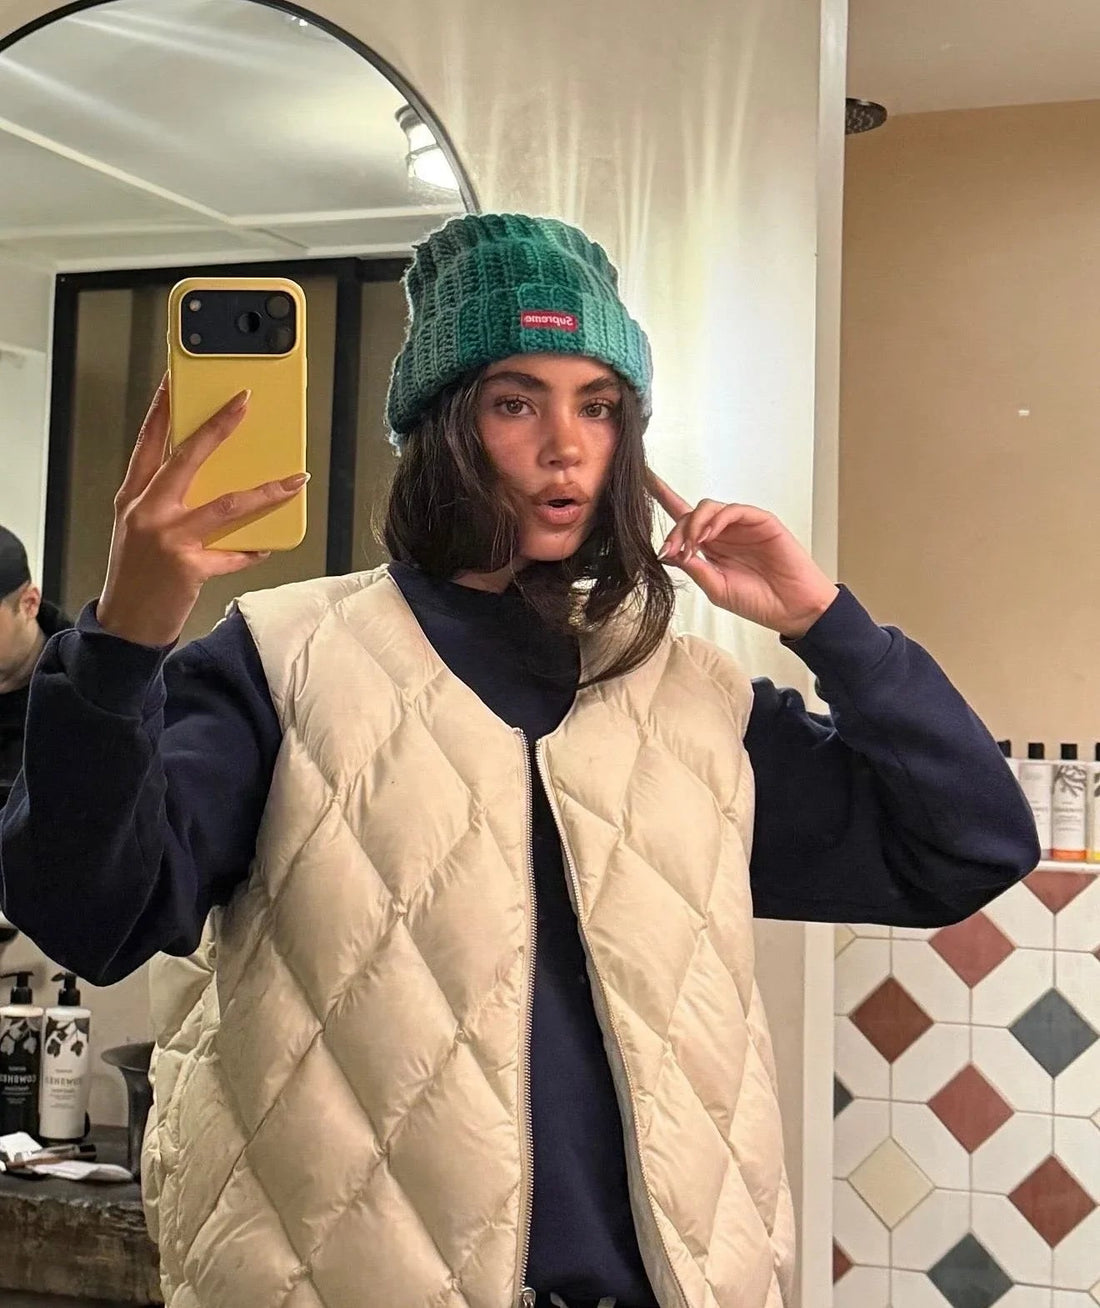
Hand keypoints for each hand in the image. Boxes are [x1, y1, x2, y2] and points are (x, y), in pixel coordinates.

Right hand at [97, 377, 307, 647]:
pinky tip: (266, 546)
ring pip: (226, 505)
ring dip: (266, 492)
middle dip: (218, 427)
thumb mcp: (139, 528)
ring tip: (293, 481)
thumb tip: (211, 479)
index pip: (148, 442)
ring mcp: (168, 538)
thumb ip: (166, 500)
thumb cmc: (135, 575)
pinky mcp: (189, 567)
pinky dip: (252, 550)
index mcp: (133, 496)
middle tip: (243, 403)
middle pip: (187, 457)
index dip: (162, 408)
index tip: (176, 379)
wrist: (124, 626)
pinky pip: (233, 553)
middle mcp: (148, 511)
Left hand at [648, 471, 838, 638]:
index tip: (643, 480)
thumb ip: (694, 568)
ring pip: (708, 508)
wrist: (792, 609)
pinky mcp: (760, 521)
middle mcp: (723, 533)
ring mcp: (741, 526)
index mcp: (711, 549)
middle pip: (689, 515)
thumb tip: (668, 552)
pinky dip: (716, 519)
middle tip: (672, 551)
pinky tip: (709, 536)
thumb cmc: (758, 601)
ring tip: (693, 546)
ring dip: (693, 525)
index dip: (663, 498)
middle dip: (676, 531)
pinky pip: (733, 510)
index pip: (683, 519)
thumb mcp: (716, 588)